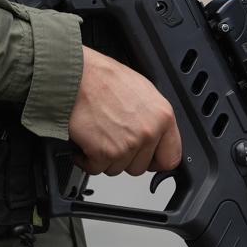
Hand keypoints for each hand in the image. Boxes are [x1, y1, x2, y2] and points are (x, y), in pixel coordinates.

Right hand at [67, 47, 182, 175]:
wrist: (76, 77)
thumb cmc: (104, 80)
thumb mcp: (143, 91)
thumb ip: (154, 118)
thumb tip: (157, 137)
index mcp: (163, 116)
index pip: (170, 158)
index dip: (155, 160)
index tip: (146, 158)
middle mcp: (148, 132)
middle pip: (140, 167)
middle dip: (124, 157)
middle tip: (113, 137)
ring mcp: (127, 145)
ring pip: (117, 169)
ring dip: (105, 157)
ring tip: (99, 133)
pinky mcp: (104, 153)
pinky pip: (96, 169)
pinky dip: (87, 159)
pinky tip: (87, 140)